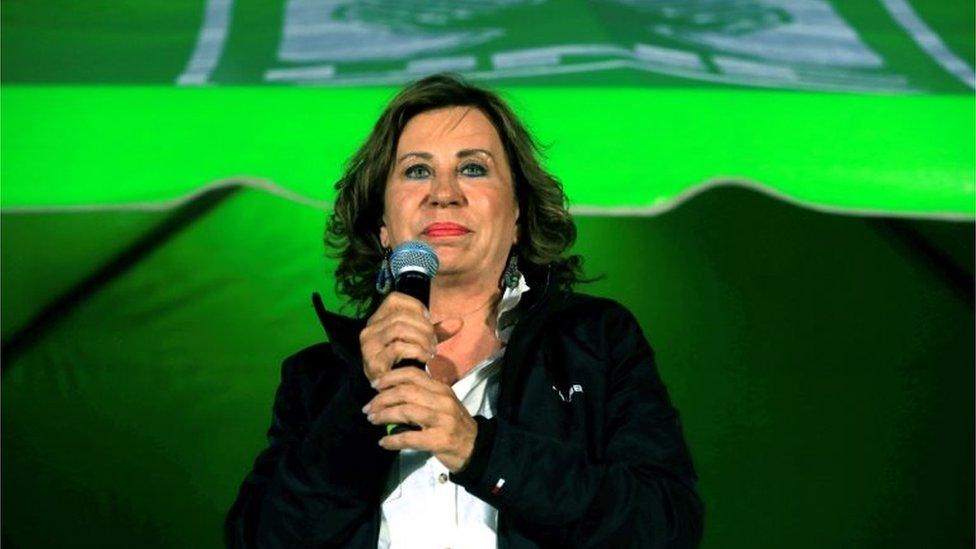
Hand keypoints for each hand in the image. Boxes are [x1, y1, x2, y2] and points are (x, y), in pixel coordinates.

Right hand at [359, 292, 437, 384]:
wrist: (392, 393)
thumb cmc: (405, 364)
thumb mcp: (420, 342)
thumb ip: (437, 331)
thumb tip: (459, 322)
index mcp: (377, 320)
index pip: (394, 299)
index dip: (416, 307)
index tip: (429, 322)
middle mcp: (369, 330)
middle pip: (400, 315)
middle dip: (424, 327)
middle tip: (435, 342)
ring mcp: (368, 346)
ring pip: (399, 329)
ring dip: (422, 339)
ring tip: (431, 351)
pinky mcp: (373, 362)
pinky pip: (398, 348)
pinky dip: (417, 351)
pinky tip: (425, 359)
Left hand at [363, 367, 477, 472]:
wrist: (476, 448)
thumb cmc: (454, 425)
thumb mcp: (443, 404)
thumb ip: (422, 396)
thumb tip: (390, 394)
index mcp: (441, 389)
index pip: (413, 374)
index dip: (390, 377)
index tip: (374, 385)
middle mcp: (442, 401)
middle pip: (405, 392)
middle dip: (381, 398)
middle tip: (368, 407)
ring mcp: (442, 420)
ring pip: (405, 411)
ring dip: (384, 415)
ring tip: (372, 420)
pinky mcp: (439, 440)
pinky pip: (410, 437)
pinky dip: (393, 440)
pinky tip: (383, 442)